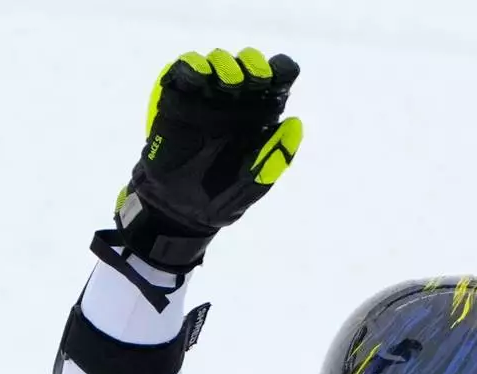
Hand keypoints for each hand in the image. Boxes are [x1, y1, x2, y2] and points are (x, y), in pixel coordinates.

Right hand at [114, 48, 302, 270]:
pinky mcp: (179, 97)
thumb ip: (275, 157)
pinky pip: (185, 70)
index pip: (278, 81)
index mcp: (260, 116)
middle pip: (250, 65)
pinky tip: (198, 75)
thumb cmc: (222, 197)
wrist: (180, 208)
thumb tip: (297, 124)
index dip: (282, 70)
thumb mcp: (254, 182)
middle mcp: (237, 101)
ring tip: (229, 82)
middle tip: (255, 78)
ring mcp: (207, 96)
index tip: (281, 76)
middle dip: (254, 65)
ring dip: (225, 64)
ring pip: (219, 61)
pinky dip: (192, 65)